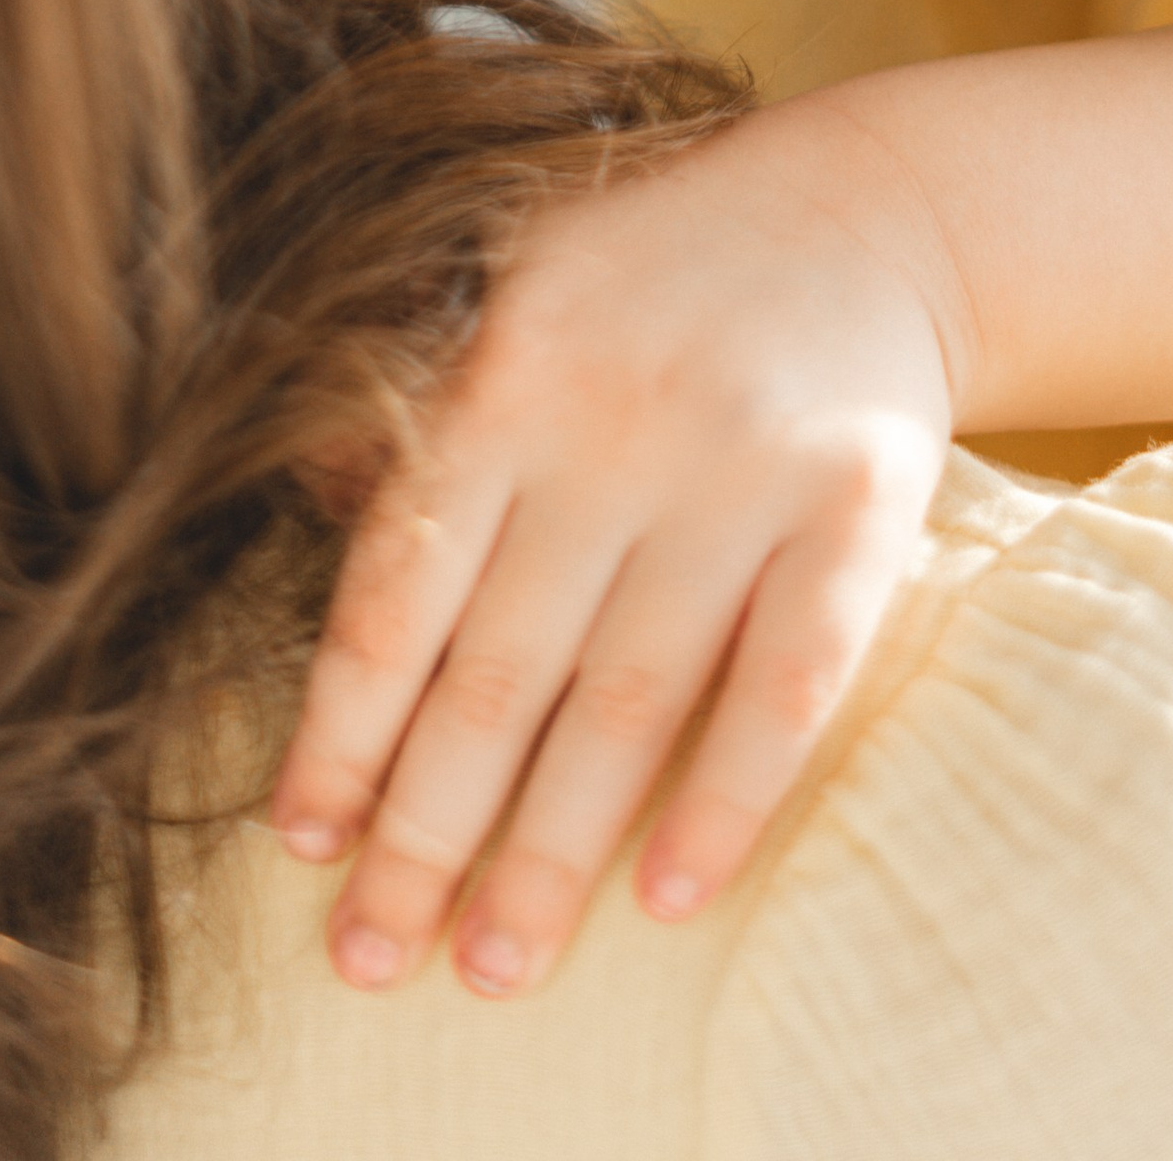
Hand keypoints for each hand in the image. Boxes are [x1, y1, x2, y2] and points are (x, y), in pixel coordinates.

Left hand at [269, 90, 966, 997]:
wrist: (871, 205)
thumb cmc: (661, 273)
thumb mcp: (522, 291)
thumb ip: (434, 419)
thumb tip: (309, 512)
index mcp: (509, 372)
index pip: (399, 587)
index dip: (344, 727)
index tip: (302, 843)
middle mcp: (615, 422)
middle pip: (499, 669)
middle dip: (424, 833)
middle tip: (370, 959)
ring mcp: (743, 464)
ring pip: (629, 700)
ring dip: (552, 853)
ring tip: (495, 967)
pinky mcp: (862, 501)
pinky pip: (787, 678)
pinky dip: (728, 798)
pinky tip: (670, 896)